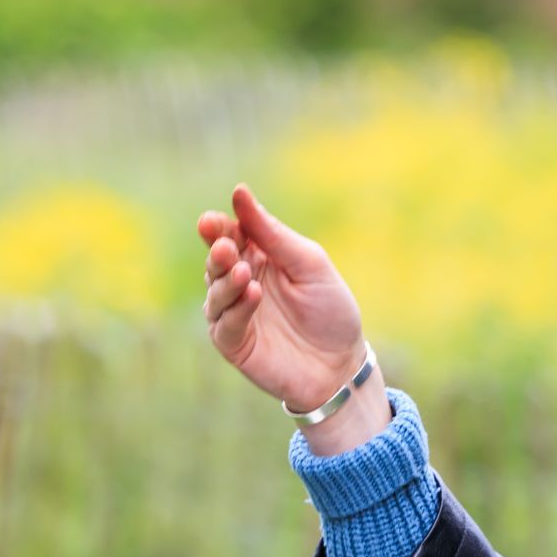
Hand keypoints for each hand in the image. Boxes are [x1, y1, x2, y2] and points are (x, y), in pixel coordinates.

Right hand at [199, 184, 387, 453]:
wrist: (342, 363)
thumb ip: (274, 235)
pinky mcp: (232, 343)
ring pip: (215, 292)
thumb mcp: (309, 263)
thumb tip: (239, 193)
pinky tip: (252, 296)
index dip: (219, 227)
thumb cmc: (330, 309)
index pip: (231, 234)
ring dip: (226, 280)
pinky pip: (224, 324)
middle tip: (225, 246)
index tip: (214, 220)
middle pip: (217, 261)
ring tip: (243, 271)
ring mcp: (233, 313)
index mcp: (259, 257)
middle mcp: (240, 282)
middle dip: (218, 251)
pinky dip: (236, 309)